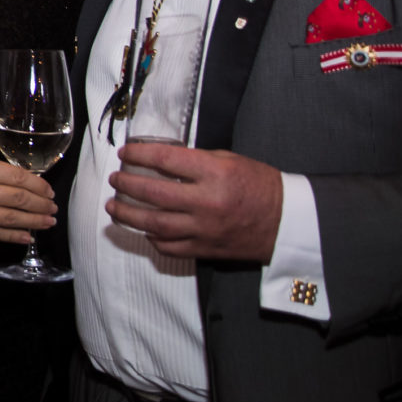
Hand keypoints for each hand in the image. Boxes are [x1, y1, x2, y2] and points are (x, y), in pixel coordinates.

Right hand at [0, 156, 56, 244]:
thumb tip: (30, 184)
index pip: (18, 178)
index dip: (38, 186)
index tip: (49, 191)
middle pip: (18, 199)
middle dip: (41, 205)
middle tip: (53, 208)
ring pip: (11, 219)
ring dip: (34, 222)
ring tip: (48, 222)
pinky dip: (15, 236)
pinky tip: (29, 236)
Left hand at [108, 144, 282, 262]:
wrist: (287, 221)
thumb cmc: (260, 186)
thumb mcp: (230, 161)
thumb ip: (195, 161)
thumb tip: (161, 160)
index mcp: (215, 173)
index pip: (165, 160)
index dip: (138, 154)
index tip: (125, 153)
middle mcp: (206, 201)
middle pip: (153, 193)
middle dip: (126, 184)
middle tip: (115, 179)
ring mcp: (204, 228)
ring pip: (154, 224)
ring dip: (128, 214)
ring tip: (113, 205)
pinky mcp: (205, 249)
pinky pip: (169, 246)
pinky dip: (152, 237)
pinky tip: (143, 229)